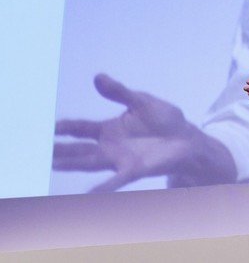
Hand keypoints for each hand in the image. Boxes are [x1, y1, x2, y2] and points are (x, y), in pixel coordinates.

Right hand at [54, 74, 233, 191]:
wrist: (187, 137)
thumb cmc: (165, 120)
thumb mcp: (141, 100)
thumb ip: (119, 92)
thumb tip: (98, 76)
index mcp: (110, 128)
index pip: (81, 128)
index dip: (66, 128)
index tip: (51, 127)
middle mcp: (110, 146)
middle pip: (78, 149)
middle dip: (60, 150)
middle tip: (41, 151)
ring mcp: (120, 158)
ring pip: (89, 162)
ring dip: (71, 164)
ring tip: (53, 164)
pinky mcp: (134, 169)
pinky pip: (115, 180)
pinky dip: (103, 187)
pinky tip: (88, 193)